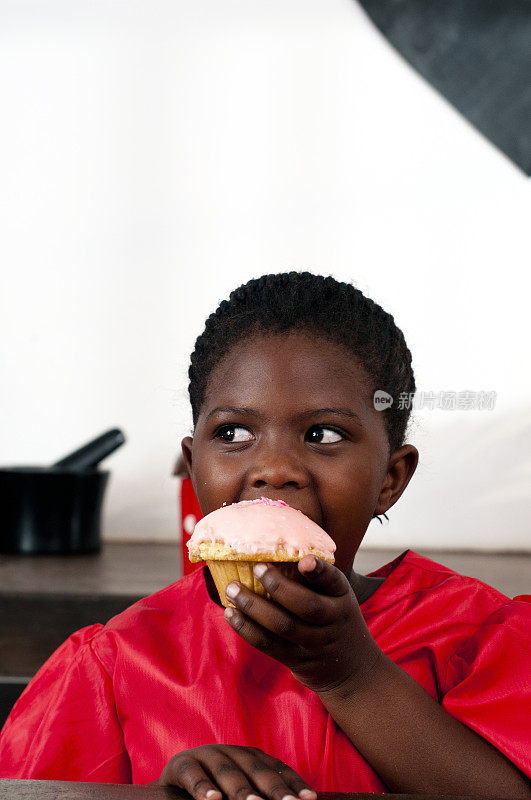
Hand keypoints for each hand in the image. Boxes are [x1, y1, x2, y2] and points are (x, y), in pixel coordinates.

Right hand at [155, 744, 317, 799]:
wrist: (171, 785)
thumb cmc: (214, 792)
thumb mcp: (238, 792)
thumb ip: (259, 796)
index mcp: (250, 758)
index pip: (277, 770)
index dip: (293, 784)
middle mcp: (232, 752)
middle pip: (257, 770)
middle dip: (275, 790)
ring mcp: (207, 755)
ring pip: (228, 772)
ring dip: (242, 791)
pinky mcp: (181, 764)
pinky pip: (193, 775)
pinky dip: (202, 787)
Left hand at [223, 556, 383, 694]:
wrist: (352, 670)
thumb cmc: (336, 619)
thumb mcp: (338, 597)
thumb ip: (318, 578)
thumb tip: (281, 550)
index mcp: (342, 597)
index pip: (334, 581)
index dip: (319, 571)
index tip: (304, 561)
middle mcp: (331, 620)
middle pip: (305, 605)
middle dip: (277, 586)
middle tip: (256, 568)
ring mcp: (314, 643)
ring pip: (282, 626)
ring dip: (253, 607)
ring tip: (232, 590)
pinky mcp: (297, 660)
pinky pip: (269, 645)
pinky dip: (247, 629)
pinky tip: (231, 614)